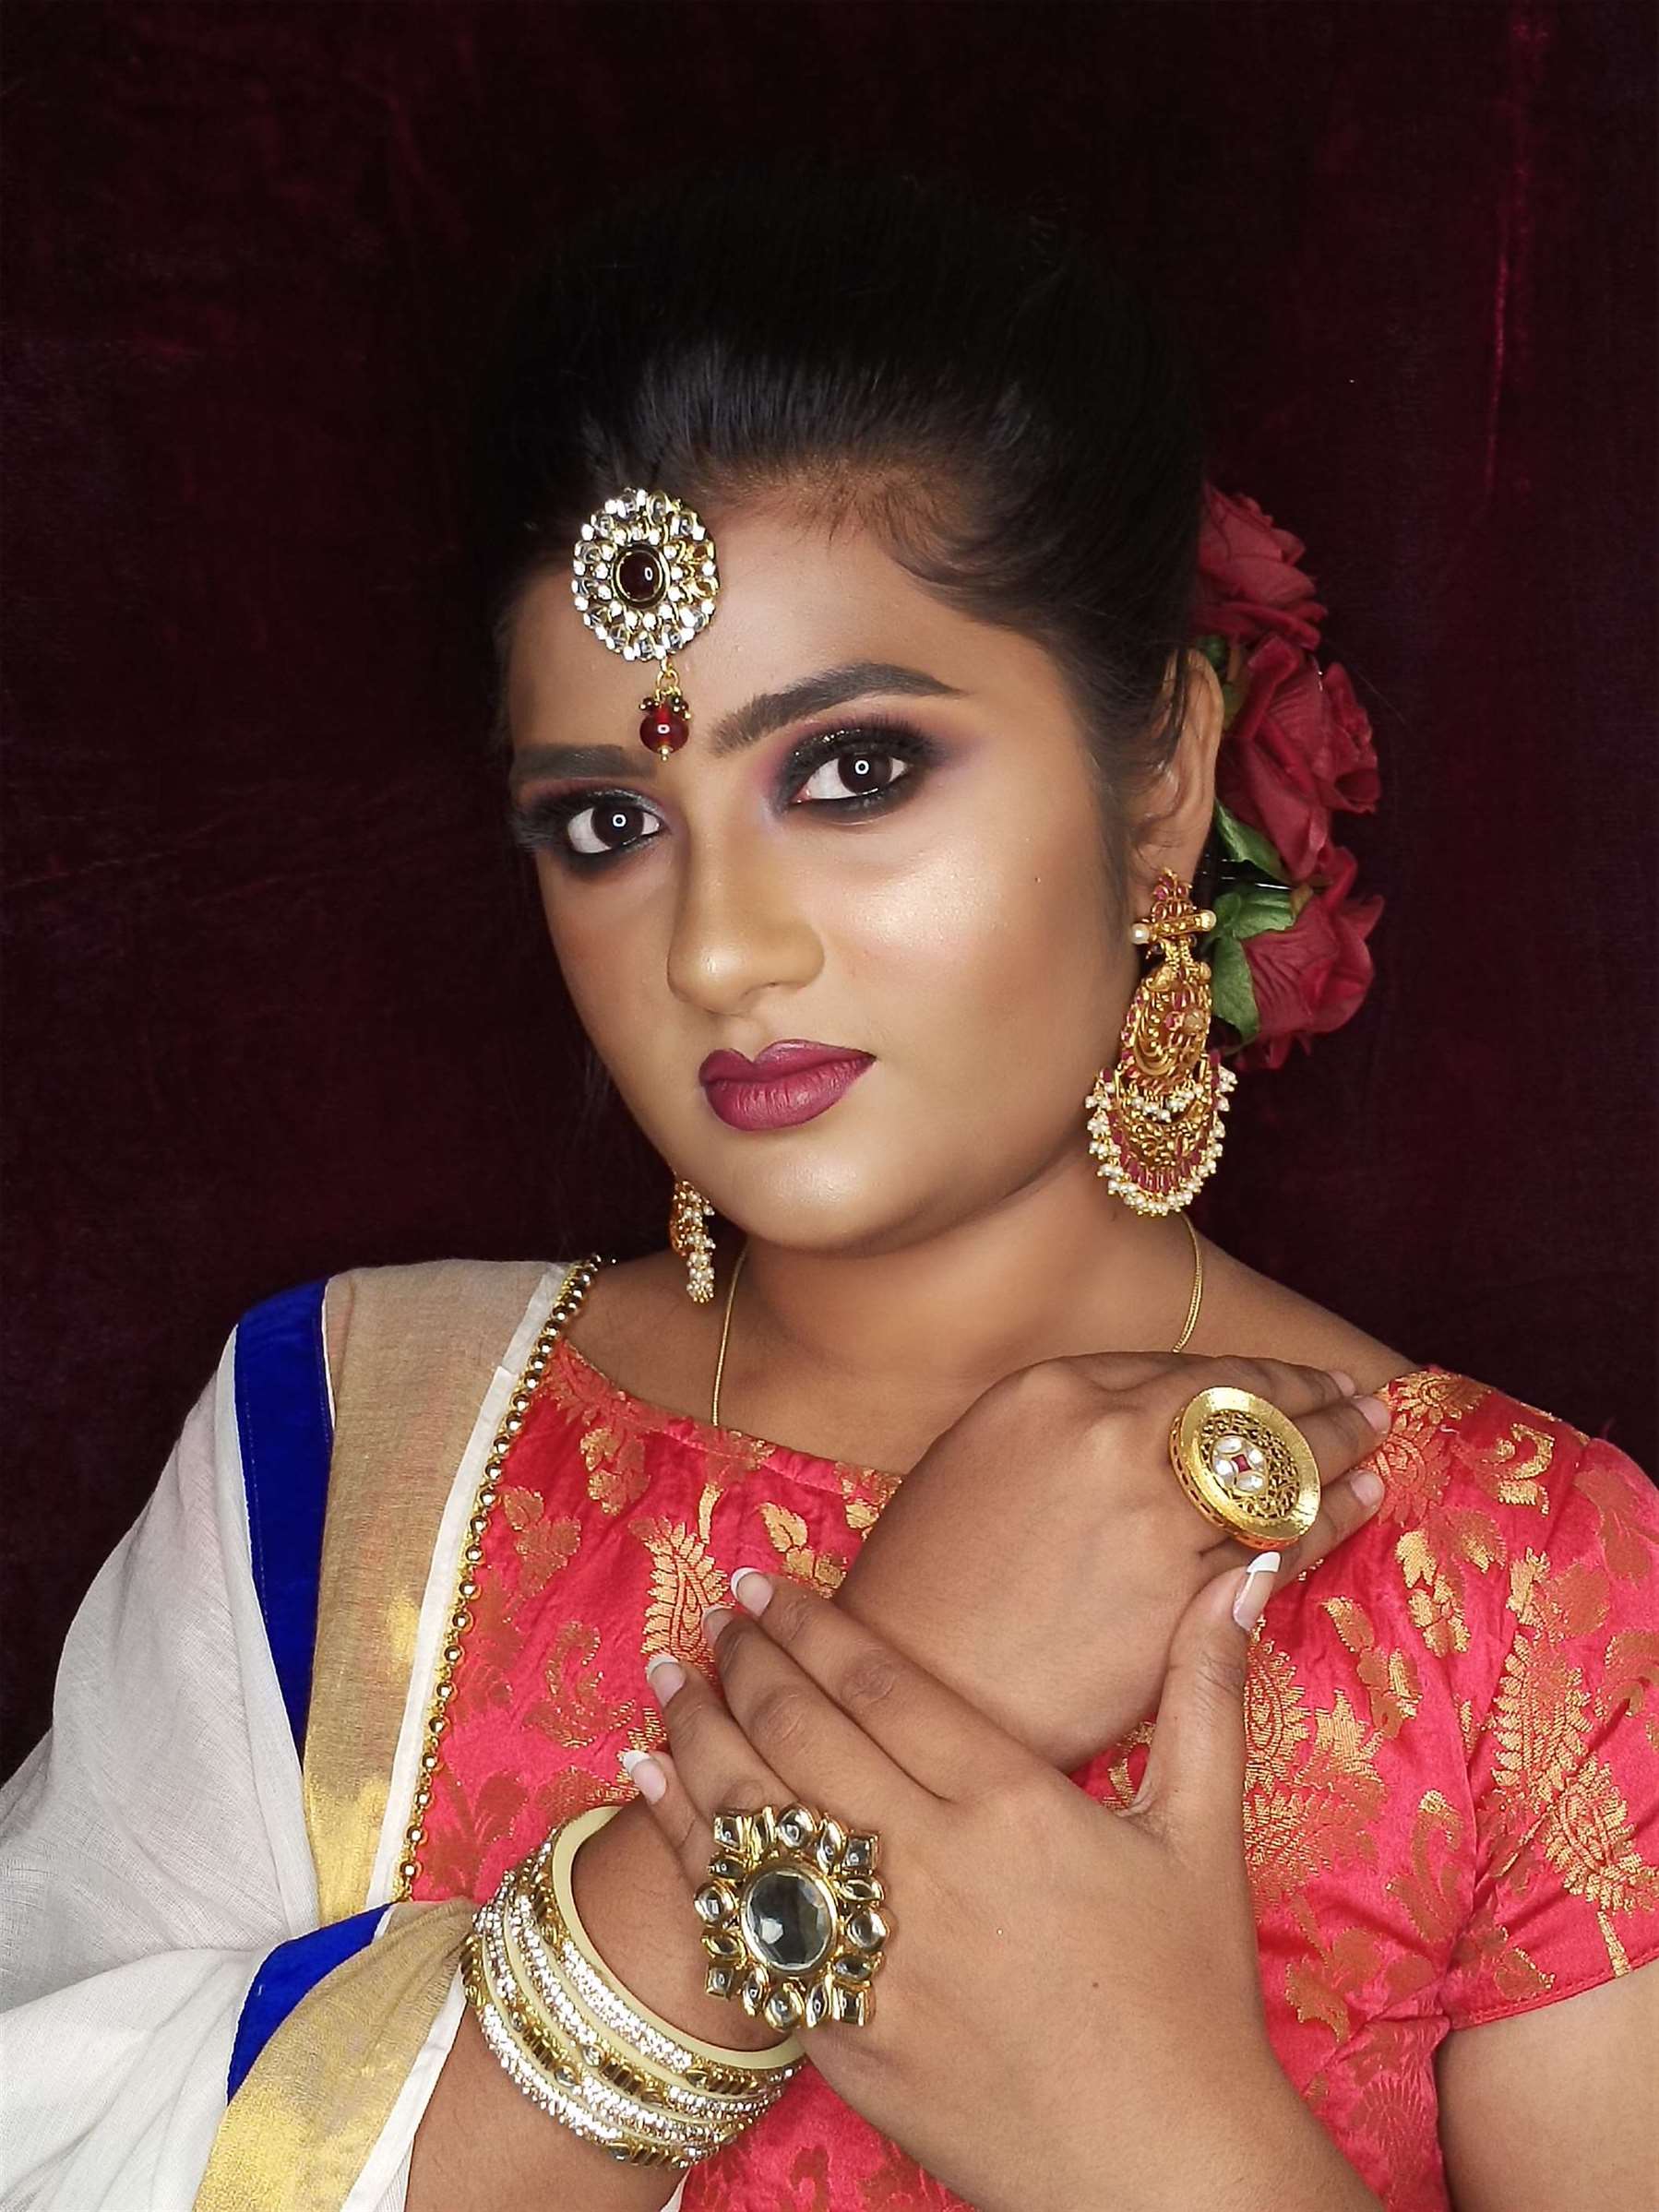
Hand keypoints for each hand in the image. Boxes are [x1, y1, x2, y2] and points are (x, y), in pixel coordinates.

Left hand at [628, 1567, 1377, 2211]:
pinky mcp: (843, 2032)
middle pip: (801, 1732)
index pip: (880, 1682)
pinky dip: (688, 1849)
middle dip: (743, 1660)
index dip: (809, 1622)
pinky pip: (741, 1924)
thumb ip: (1206, 1690)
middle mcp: (933, 1866)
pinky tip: (654, 1794)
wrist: (1163, 2171)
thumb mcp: (1205, 1834)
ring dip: (694, 1734)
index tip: (764, 1583)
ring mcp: (878, 1955)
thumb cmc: (1192, 1999)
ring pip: (753, 1817)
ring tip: (665, 1676)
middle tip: (712, 1616)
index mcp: (1014, 1804)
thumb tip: (1243, 1570)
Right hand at [841, 1351, 1390, 1768]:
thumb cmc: (931, 1582)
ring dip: (1337, 1452)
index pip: (1186, 1369)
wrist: (909, 1682)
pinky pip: (1277, 1543)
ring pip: (1274, 1469)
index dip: (1254, 1374)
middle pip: (1244, 1405)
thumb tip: (1149, 1425)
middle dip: (1311, 1398)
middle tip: (1358, 1399)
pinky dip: (1329, 1518)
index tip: (1295, 1379)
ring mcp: (1149, 1512)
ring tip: (1374, 1443)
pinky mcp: (1178, 1592)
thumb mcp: (979, 1462)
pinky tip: (1358, 1503)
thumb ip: (1067, 1430)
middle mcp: (1108, 1432)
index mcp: (1051, 1390)